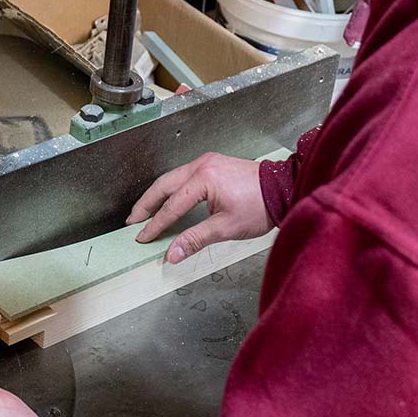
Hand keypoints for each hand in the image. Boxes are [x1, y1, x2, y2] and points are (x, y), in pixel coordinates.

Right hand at [127, 153, 272, 262]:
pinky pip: (184, 176)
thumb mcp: (226, 227)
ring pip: (172, 178)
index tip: (143, 236)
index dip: (155, 224)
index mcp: (203, 179)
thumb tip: (173, 254)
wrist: (284, 189)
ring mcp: (208, 162)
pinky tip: (168, 199)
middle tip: (133, 221)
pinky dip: (172, 188)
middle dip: (146, 204)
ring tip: (145, 211)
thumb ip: (195, 240)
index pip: (171, 206)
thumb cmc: (261, 205)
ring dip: (157, 195)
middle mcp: (202, 166)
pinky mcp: (214, 165)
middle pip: (164, 185)